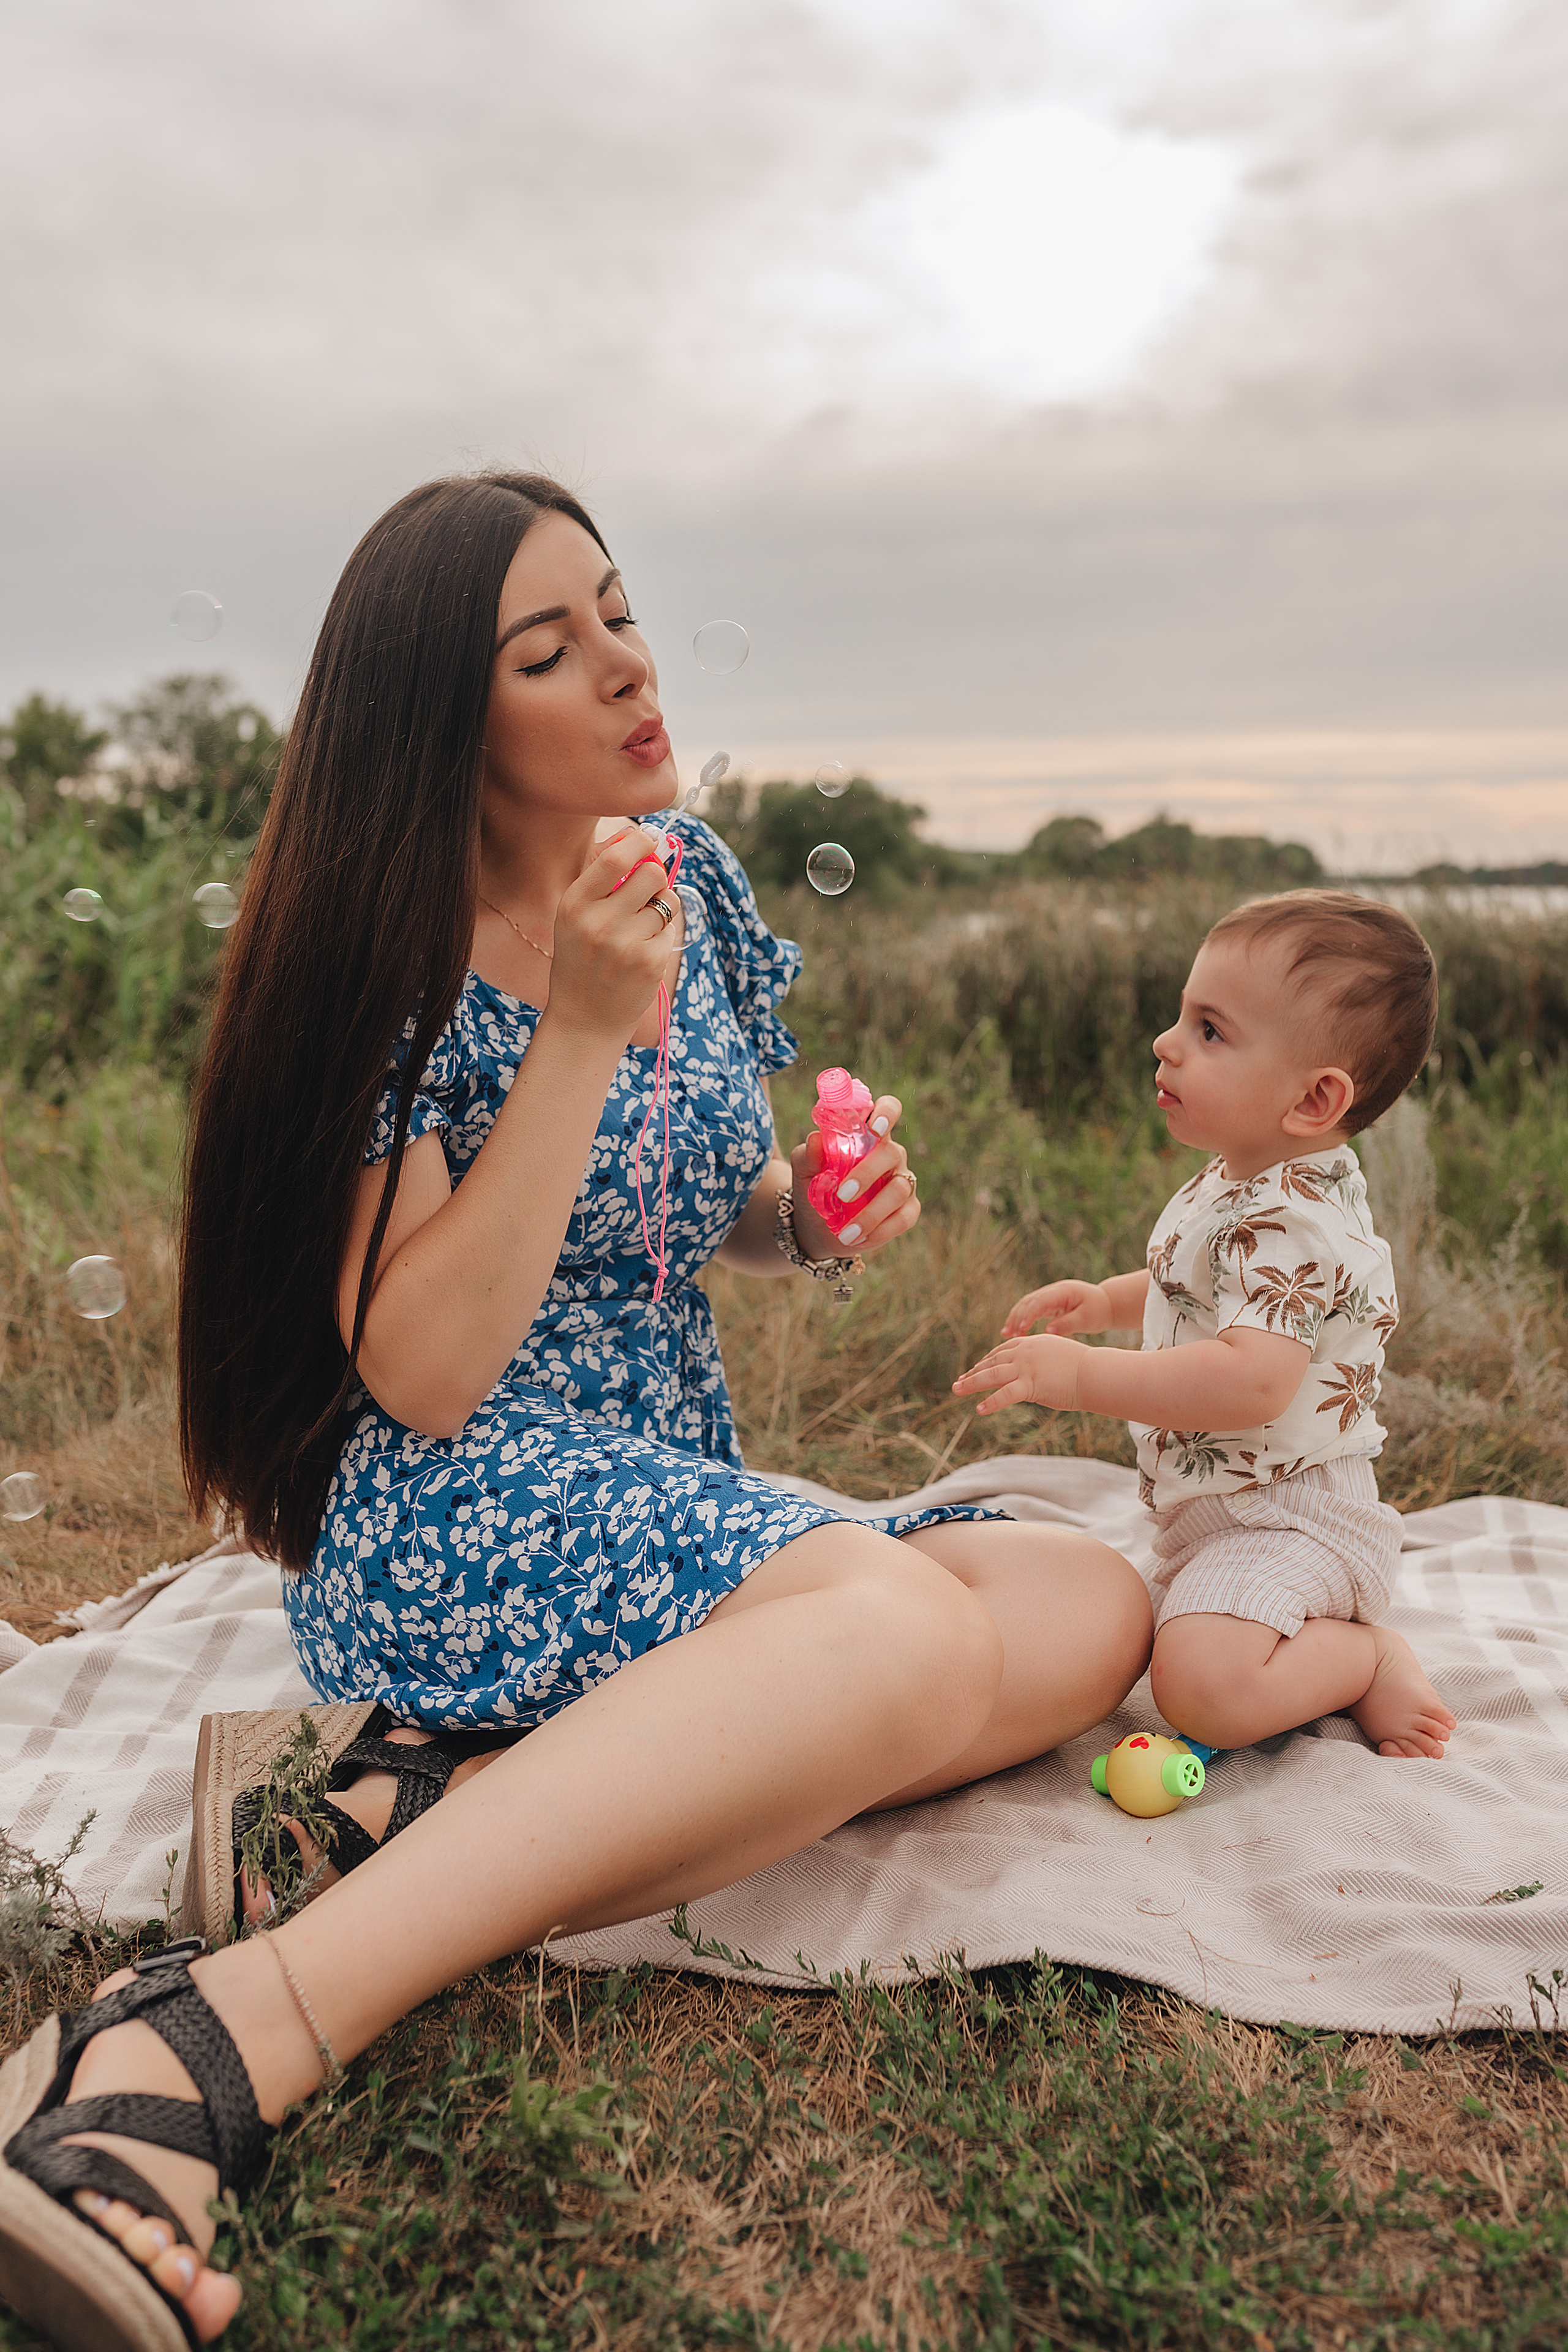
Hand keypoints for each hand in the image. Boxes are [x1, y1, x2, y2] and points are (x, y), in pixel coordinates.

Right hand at [546, 828, 680, 1042]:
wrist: (584, 1020)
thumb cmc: (582, 961)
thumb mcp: (575, 917)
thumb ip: (603, 878)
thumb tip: (642, 838)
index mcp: (575, 903)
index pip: (617, 857)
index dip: (640, 843)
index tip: (647, 843)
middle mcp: (598, 921)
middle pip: (652, 873)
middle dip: (656, 878)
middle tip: (647, 893)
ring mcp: (625, 943)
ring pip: (666, 902)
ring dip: (661, 911)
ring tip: (637, 932)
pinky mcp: (649, 962)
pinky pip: (670, 930)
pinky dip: (662, 937)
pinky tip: (642, 954)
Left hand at [787, 1094, 919, 1259]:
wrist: (815, 1227)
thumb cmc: (813, 1188)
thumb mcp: (803, 1172)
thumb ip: (808, 1154)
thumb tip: (815, 1139)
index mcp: (868, 1136)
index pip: (888, 1110)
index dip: (886, 1112)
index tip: (874, 1126)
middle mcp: (889, 1155)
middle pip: (892, 1152)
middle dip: (867, 1173)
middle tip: (843, 1195)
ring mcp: (901, 1182)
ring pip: (899, 1189)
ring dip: (871, 1213)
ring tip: (845, 1233)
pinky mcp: (907, 1210)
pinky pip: (903, 1218)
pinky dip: (880, 1231)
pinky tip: (858, 1239)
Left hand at [952, 1333, 1087, 1415]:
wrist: (1097, 1373)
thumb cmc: (1084, 1368)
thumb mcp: (1058, 1357)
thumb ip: (1041, 1363)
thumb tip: (1035, 1374)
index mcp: (1033, 1342)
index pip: (1003, 1350)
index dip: (987, 1360)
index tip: (976, 1368)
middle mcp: (1026, 1351)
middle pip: (993, 1361)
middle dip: (974, 1372)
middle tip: (959, 1381)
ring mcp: (1027, 1366)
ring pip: (992, 1374)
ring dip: (972, 1383)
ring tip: (957, 1390)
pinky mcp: (1031, 1383)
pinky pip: (1005, 1394)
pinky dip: (991, 1402)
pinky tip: (979, 1409)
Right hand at [1002, 1279, 1111, 1337]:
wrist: (1106, 1304)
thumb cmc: (1098, 1311)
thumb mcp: (1086, 1319)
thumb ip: (1067, 1324)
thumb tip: (1048, 1331)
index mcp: (1063, 1291)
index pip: (1040, 1301)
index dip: (1029, 1314)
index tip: (1021, 1328)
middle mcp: (1053, 1291)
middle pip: (1028, 1301)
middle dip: (1016, 1316)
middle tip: (1008, 1334)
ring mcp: (1049, 1296)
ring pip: (1026, 1304)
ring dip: (1015, 1318)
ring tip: (1006, 1334)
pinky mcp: (1048, 1303)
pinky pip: (1030, 1309)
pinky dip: (1021, 1319)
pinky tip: (1014, 1332)